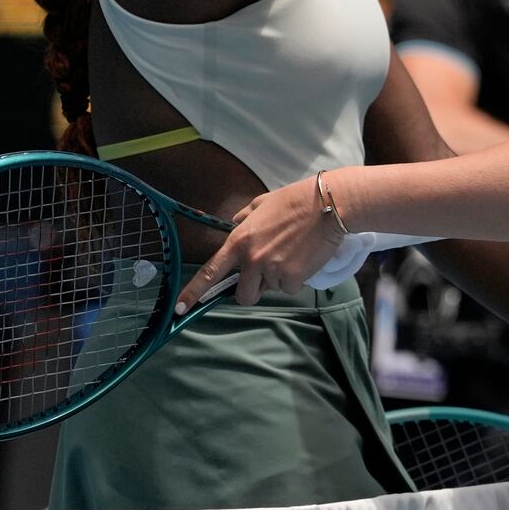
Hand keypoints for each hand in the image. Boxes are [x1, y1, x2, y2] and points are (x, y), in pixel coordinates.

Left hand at [176, 177, 346, 309]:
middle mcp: (252, 259)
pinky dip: (296, 278)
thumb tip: (235, 224)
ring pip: (270, 290)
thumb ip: (243, 218)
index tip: (180, 308)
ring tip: (291, 255)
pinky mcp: (293, 278)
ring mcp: (272, 270)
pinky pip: (289, 288)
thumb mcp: (261, 203)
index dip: (193, 293)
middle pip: (242, 295)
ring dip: (277, 280)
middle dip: (253, 289)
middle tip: (267, 271)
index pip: (210, 273)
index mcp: (239, 241)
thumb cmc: (295, 200)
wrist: (328, 205)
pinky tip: (303, 258)